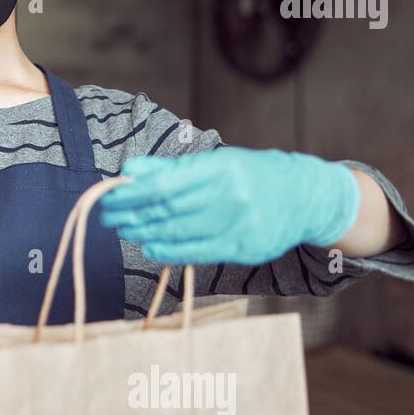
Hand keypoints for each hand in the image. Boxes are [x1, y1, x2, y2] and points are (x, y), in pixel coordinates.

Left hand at [99, 148, 359, 265]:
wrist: (305, 197)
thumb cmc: (252, 175)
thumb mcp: (217, 162)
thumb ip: (173, 168)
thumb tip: (131, 169)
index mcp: (222, 168)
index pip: (165, 184)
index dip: (133, 192)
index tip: (111, 195)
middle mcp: (231, 196)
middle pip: (168, 209)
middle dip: (132, 213)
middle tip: (108, 215)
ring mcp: (239, 224)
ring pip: (179, 232)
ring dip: (145, 232)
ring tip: (124, 229)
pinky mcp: (244, 247)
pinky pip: (198, 252)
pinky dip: (169, 251)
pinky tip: (150, 247)